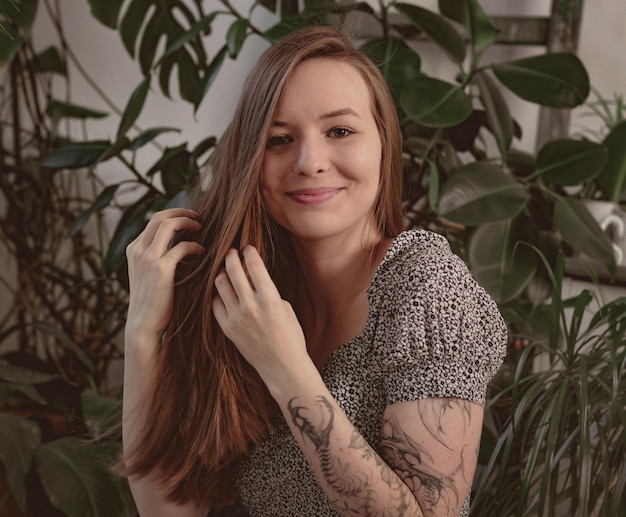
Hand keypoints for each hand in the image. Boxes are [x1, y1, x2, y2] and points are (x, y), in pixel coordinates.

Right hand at [125, 208, 203, 342]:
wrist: (143, 324)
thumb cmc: (152, 302)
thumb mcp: (149, 275)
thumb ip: (158, 258)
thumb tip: (180, 245)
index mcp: (133, 249)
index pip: (153, 221)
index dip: (173, 215)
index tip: (189, 218)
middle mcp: (138, 250)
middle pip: (160, 217)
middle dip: (181, 212)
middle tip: (198, 216)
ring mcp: (147, 258)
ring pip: (168, 225)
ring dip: (188, 222)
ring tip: (201, 227)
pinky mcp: (160, 268)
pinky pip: (182, 247)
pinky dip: (195, 246)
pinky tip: (202, 252)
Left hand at [212, 246, 308, 391]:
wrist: (282, 366)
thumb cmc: (290, 335)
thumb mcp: (284, 307)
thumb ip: (267, 289)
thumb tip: (251, 274)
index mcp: (270, 298)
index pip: (254, 266)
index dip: (249, 253)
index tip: (247, 248)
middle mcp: (251, 306)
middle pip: (233, 270)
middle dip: (232, 257)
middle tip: (232, 253)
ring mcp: (236, 317)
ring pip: (220, 284)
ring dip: (224, 274)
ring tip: (227, 272)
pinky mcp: (227, 328)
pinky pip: (215, 303)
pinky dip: (219, 295)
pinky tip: (225, 294)